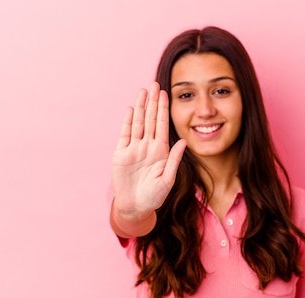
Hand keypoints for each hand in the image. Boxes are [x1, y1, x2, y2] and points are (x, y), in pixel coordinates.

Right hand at [111, 82, 186, 217]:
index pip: (162, 125)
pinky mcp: (121, 154)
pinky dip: (127, 122)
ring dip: (139, 107)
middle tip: (154, 84)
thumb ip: (174, 160)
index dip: (163, 109)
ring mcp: (133, 149)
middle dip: (152, 102)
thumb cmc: (154, 196)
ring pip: (137, 123)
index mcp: (161, 151)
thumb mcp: (168, 179)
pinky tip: (130, 110)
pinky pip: (125, 135)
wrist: (135, 207)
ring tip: (142, 91)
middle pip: (149, 119)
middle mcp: (147, 146)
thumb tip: (183, 141)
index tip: (166, 94)